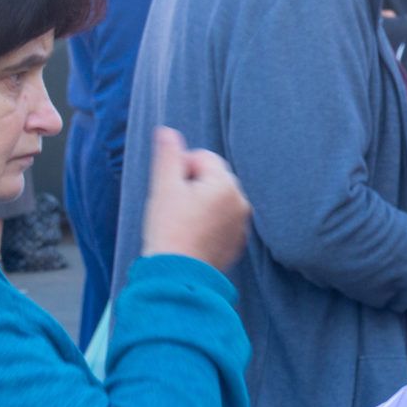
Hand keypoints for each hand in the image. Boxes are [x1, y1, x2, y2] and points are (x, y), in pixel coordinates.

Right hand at [138, 127, 250, 272]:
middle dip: (191, 186)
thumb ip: (168, 155)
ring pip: (216, 200)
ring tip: (183, 224)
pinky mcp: (237, 242)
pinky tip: (192, 236)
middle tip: (175, 208)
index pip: (202, 157)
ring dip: (199, 204)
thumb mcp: (164, 187)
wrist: (178, 275)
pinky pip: (221, 221)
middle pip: (211, 178)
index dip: (180, 169)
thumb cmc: (169, 230)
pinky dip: (207, 223)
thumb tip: (167, 131)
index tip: (171, 192)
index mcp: (227, 185)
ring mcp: (242, 224)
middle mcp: (241, 202)